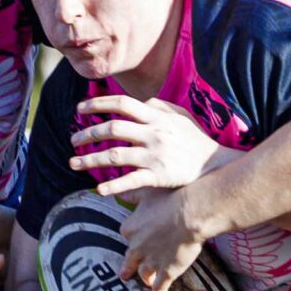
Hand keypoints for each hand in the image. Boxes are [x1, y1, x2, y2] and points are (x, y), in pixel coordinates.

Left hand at [72, 94, 225, 196]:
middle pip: (113, 128)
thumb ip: (161, 106)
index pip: (123, 104)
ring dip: (91, 159)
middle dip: (88, 133)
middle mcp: (154, 133)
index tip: (80, 109)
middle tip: (74, 140)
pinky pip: (131, 180)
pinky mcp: (159, 176)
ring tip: (73, 163)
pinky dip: (114, 186)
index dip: (98, 103)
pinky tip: (99, 189)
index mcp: (157, 117)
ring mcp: (155, 155)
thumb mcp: (182, 117)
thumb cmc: (197, 141)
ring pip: (115, 155)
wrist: (216, 166)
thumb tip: (142, 101)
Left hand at [117, 185, 212, 290]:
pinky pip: (160, 287)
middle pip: (130, 260)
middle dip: (128, 267)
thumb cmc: (170, 198)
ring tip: (147, 283)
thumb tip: (118, 192)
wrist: (191, 214)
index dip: (133, 239)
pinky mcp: (167, 272)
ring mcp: (151, 261)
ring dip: (145, 279)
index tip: (134, 242)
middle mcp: (137, 247)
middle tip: (125, 274)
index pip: (127, 236)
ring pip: (144, 274)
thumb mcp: (146, 192)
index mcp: (130, 228)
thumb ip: (131, 194)